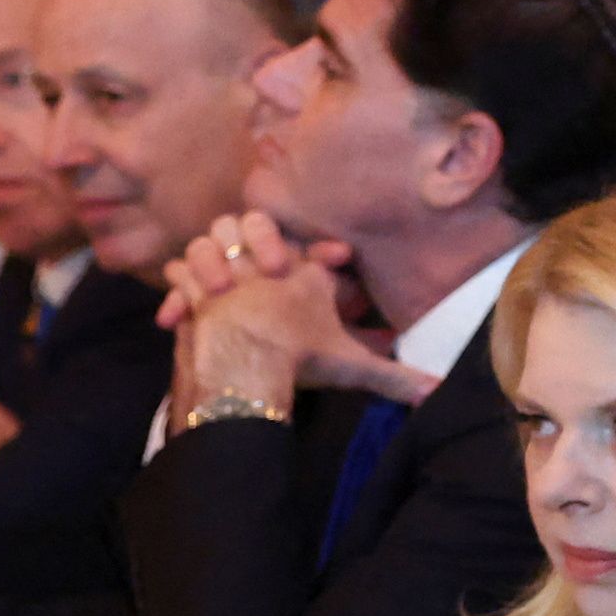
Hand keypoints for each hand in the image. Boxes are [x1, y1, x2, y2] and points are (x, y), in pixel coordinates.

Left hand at [165, 214, 435, 412]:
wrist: (247, 364)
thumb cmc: (300, 360)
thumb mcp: (350, 367)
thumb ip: (393, 376)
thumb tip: (436, 391)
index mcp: (302, 275)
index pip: (310, 249)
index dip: (319, 255)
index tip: (319, 266)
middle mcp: (263, 264)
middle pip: (251, 224)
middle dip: (250, 238)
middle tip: (254, 269)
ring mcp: (226, 271)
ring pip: (209, 238)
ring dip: (210, 255)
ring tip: (218, 280)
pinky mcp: (195, 288)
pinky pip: (180, 268)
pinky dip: (181, 282)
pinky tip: (185, 298)